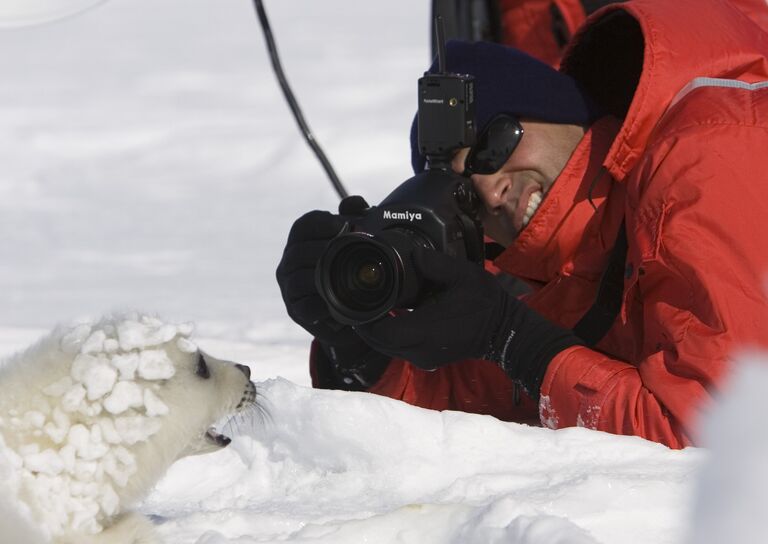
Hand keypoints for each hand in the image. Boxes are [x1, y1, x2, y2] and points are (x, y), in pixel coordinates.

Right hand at [276, 209, 358, 345]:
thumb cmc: (348, 271)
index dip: (321, 222)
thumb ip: (356, 217)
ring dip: (321, 275)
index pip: (303, 225)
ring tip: (342, 274)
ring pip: (298, 279)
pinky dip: (319, 304)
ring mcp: (290, 288)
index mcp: (300, 242)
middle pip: (298, 251)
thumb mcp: (355, 242)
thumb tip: (356, 203)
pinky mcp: (296, 311)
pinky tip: (334, 301)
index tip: (344, 226)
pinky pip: (303, 306)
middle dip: (324, 249)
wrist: (351, 313)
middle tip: (347, 251)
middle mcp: (289, 263)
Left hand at [354, 246, 505, 366]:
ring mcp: (423, 358)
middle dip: (365, 324)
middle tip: (354, 303)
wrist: (504, 331)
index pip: (382, 331)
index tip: (355, 301)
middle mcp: (420, 349)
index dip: (365, 319)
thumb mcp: (463, 275)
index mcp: (425, 329)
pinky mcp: (427, 359)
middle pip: (379, 342)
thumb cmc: (484, 303)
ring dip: (376, 330)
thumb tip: (413, 254)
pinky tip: (388, 316)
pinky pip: (398, 349)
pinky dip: (388, 335)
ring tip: (368, 308)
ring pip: (387, 348)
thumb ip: (435, 264)